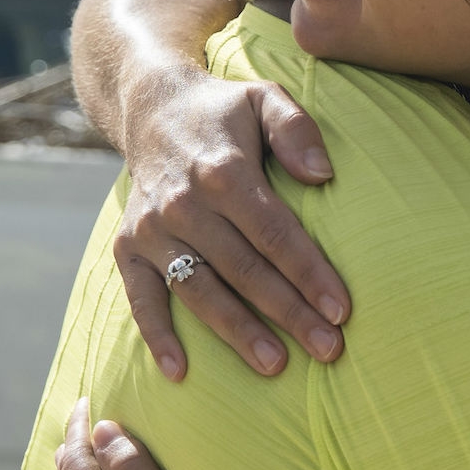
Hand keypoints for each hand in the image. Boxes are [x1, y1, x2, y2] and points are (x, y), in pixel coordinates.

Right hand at [113, 69, 349, 378]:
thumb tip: (323, 176)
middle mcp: (184, 205)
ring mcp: (152, 229)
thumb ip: (297, 129)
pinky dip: (157, 336)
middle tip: (328, 350)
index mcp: (224, 171)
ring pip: (201, 291)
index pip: (276, 234)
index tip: (341, 310)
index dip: (310, 274)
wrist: (152, 108)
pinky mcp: (128, 247)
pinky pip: (141, 298)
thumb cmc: (225, 111)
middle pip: (245, 270)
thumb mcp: (266, 97)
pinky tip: (180, 373)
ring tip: (275, 365)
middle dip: (289, 313)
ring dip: (237, 333)